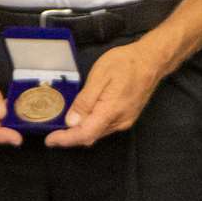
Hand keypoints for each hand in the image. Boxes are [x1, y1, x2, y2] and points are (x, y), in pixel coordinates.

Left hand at [44, 39, 170, 147]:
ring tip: (64, 125)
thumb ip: (85, 101)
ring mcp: (125, 121)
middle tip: (53, 132)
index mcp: (111, 111)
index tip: (50, 140)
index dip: (66, 140)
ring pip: (98, 132)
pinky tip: (82, 117)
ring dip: (80, 132)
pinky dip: (91, 126)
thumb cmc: (125, 64)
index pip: (85, 134)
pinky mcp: (127, 117)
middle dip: (70, 137)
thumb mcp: (99, 76)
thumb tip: (71, 121)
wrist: (151, 60)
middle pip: (91, 136)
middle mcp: (119, 122)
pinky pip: (105, 127)